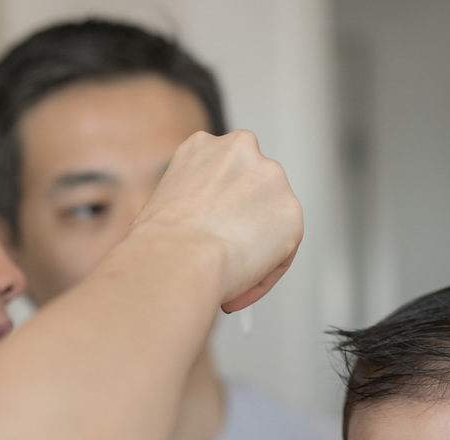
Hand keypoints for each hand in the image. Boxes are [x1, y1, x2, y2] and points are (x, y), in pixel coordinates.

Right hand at [129, 130, 302, 311]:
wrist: (179, 257)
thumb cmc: (159, 242)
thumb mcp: (161, 205)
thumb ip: (188, 206)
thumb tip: (194, 231)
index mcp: (203, 146)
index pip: (223, 177)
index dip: (218, 213)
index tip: (210, 235)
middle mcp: (241, 149)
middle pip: (251, 192)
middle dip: (241, 224)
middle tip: (222, 255)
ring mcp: (270, 178)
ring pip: (269, 222)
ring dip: (254, 248)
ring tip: (228, 274)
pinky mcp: (291, 213)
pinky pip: (282, 251)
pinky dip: (263, 273)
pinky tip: (239, 283)